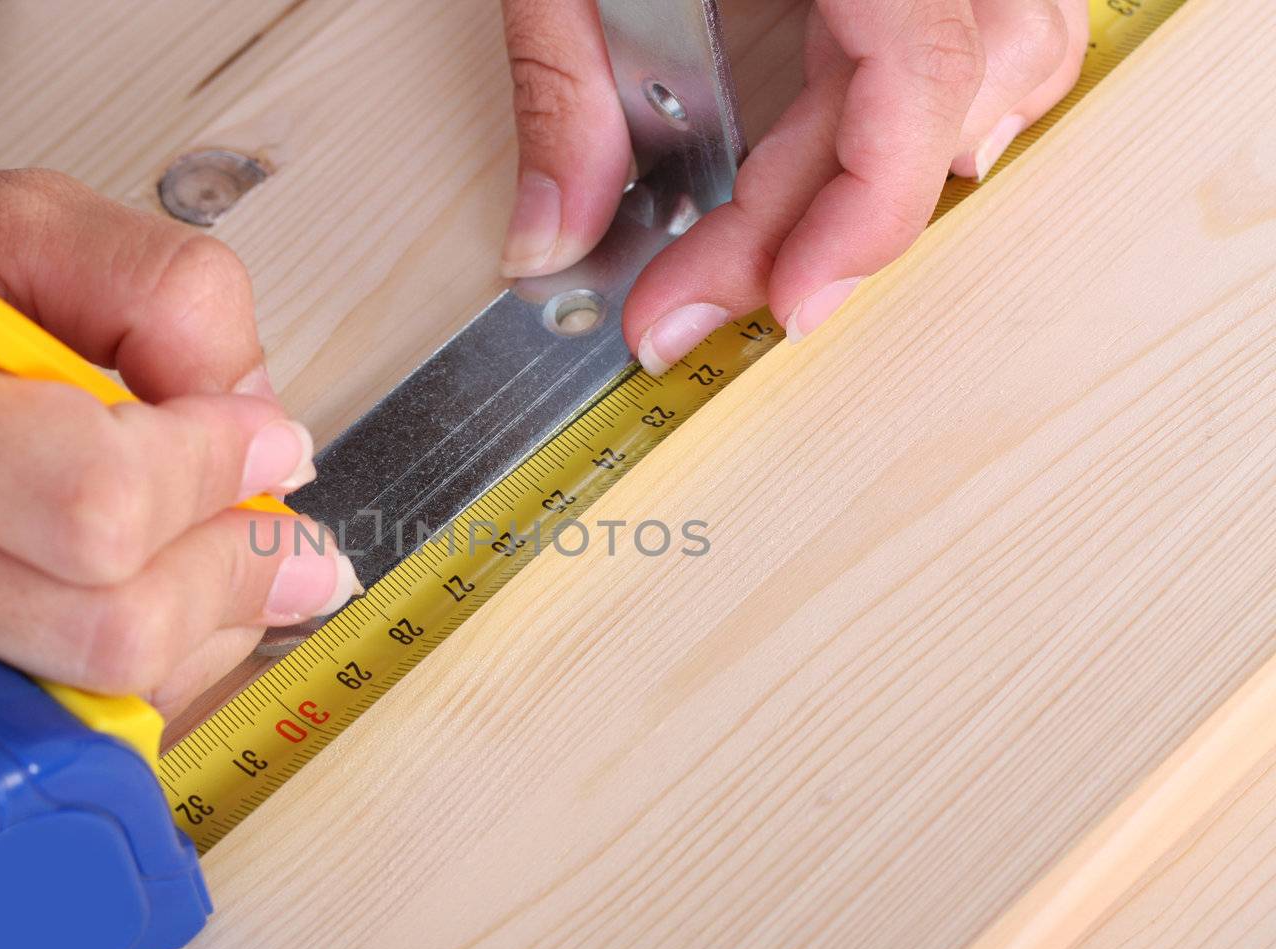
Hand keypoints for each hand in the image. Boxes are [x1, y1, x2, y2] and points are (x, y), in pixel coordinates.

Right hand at [0, 167, 355, 712]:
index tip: (267, 440)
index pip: (101, 500)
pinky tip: (131, 587)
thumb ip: (165, 295)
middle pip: (115, 630)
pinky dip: (140, 664)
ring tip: (198, 539)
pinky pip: (60, 723)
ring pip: (105, 699)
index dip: (216, 476)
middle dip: (234, 570)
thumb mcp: (17, 221)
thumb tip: (263, 428)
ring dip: (205, 624)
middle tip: (275, 518)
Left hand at [499, 0, 1087, 368]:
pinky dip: (944, 97)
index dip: (863, 216)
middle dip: (816, 229)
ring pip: (1010, 53)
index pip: (921, 76)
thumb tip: (553, 232)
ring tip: (805, 246)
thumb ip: (565, 84)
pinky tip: (865, 142)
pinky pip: (994, 13)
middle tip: (696, 301)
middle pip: (937, 98)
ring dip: (916, 167)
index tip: (782, 304)